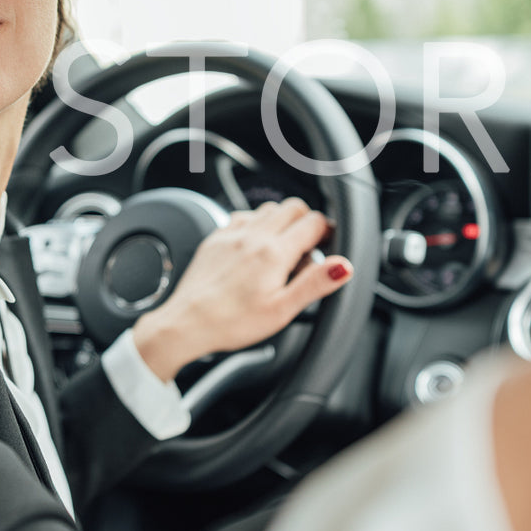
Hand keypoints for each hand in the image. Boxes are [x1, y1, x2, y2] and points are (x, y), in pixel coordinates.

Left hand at [130, 197, 352, 381]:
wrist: (187, 323)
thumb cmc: (232, 322)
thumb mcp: (282, 310)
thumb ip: (314, 283)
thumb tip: (343, 266)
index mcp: (274, 253)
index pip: (313, 222)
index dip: (327, 231)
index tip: (328, 245)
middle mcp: (253, 236)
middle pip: (292, 207)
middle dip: (306, 221)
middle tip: (308, 247)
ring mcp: (232, 234)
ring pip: (267, 209)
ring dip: (281, 221)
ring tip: (282, 249)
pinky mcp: (215, 239)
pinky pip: (242, 216)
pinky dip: (255, 224)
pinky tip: (254, 246)